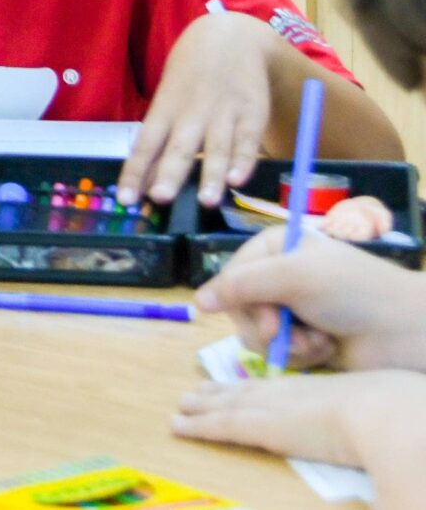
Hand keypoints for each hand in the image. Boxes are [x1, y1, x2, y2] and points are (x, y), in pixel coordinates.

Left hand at [122, 10, 275, 205]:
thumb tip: (147, 176)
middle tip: (160, 197)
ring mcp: (223, 113)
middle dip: (170, 174)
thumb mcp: (169, 97)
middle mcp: (192, 113)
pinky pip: (248, 140)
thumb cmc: (190, 76)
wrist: (231, 37)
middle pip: (179, 147)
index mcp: (165, 108)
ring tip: (207, 201)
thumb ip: (163, 136)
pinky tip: (239, 180)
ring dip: (211, 175)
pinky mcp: (253, 114)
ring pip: (216, 148)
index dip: (134, 171)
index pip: (145, 144)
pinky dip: (244, 160)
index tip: (126, 200)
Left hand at [173, 368, 425, 472]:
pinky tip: (178, 426)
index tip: (248, 386)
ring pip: (231, 404)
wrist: (396, 418)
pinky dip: (199, 426)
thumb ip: (382, 425)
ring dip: (205, 404)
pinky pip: (223, 426)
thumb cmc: (407, 419)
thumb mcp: (395, 417)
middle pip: (252, 391)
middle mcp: (298, 394)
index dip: (263, 387)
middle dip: (224, 391)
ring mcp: (280, 408)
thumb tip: (389, 433)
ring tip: (184, 403)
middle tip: (199, 390)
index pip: (287, 388)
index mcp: (328, 392)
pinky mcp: (267, 428)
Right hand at [194, 226, 425, 373]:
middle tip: (286, 332)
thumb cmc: (354, 293)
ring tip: (316, 344)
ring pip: (258, 334)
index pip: (231, 274)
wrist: (408, 332)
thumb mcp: (294, 277)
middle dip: (266, 325)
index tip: (264, 314)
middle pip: (240, 308)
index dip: (240, 298)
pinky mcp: (308, 340)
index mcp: (277, 247)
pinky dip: (302, 355)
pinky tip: (326, 350)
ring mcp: (295, 309)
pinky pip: (281, 352)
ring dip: (286, 343)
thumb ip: (241, 286)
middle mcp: (281, 276)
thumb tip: (197, 301)